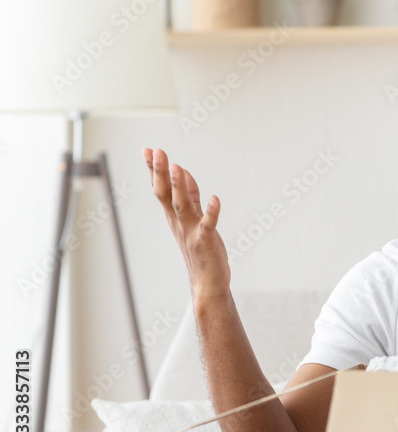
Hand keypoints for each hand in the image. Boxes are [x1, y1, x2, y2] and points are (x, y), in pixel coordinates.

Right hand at [142, 148, 230, 300]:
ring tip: (177, 167)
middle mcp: (178, 222)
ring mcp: (190, 231)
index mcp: (174, 216)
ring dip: (179, 186)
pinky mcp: (206, 241)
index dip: (154, 169)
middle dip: (160, 172)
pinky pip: (208, 224)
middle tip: (156, 151)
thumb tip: (182, 171)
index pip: (161, 188)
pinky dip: (212, 212)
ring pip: (182, 205)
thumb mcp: (193, 217)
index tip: (148, 149)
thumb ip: (190, 194)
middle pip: (165, 194)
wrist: (206, 282)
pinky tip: (216, 198)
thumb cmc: (200, 249)